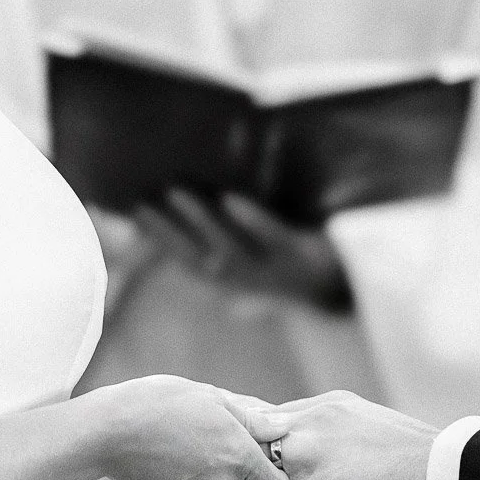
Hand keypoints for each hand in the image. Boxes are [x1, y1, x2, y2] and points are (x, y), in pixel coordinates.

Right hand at [93, 375, 289, 479]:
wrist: (107, 431)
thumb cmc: (158, 403)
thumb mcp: (211, 397)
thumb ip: (251, 417)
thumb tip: (281, 426)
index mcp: (239, 454)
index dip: (277, 477)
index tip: (267, 459)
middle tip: (245, 465)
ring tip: (216, 464)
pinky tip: (193, 471)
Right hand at [135, 187, 351, 309]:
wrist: (343, 288)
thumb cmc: (292, 268)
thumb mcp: (254, 260)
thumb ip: (222, 245)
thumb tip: (190, 211)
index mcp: (232, 281)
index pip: (186, 261)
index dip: (160, 238)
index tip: (136, 211)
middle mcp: (246, 281)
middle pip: (199, 258)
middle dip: (171, 230)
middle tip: (147, 199)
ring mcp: (272, 269)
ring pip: (228, 247)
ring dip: (202, 220)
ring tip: (179, 190)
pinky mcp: (300, 255)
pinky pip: (272, 237)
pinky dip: (251, 219)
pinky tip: (232, 198)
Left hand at [215, 391, 437, 479]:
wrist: (446, 474)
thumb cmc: (416, 460)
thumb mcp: (371, 431)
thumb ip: (339, 435)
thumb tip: (327, 450)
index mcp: (326, 406)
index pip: (270, 414)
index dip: (240, 429)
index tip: (214, 437)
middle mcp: (315, 421)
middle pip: (252, 434)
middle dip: (221, 452)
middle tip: (188, 466)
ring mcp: (316, 453)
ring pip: (256, 471)